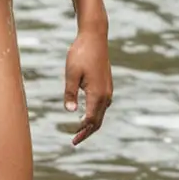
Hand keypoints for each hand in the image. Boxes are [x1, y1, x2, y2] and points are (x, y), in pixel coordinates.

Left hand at [64, 27, 111, 143]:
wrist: (94, 37)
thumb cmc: (81, 53)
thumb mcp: (71, 74)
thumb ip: (70, 93)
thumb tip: (71, 112)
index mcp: (97, 94)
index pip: (91, 120)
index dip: (82, 131)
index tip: (73, 141)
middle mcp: (106, 94)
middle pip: (98, 120)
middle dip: (87, 132)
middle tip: (74, 142)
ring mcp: (108, 90)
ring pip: (101, 113)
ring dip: (91, 124)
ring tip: (79, 131)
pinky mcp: (107, 85)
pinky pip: (102, 105)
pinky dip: (95, 114)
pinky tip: (86, 114)